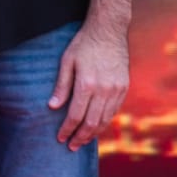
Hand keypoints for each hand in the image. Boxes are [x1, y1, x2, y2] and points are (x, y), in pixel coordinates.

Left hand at [47, 23, 128, 151]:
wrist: (108, 30)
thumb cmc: (84, 44)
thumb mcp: (67, 60)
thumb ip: (62, 85)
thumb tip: (52, 107)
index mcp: (86, 84)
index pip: (75, 115)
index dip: (67, 129)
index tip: (60, 138)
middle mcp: (103, 90)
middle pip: (91, 122)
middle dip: (80, 137)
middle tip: (71, 146)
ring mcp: (116, 90)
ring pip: (105, 120)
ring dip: (93, 133)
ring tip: (83, 140)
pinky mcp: (124, 87)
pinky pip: (114, 111)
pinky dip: (105, 122)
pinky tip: (97, 127)